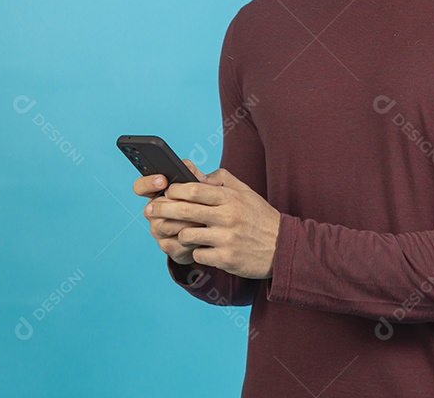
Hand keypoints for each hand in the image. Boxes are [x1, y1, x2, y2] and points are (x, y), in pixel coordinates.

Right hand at [133, 159, 208, 265]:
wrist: (214, 231)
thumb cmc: (207, 203)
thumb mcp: (206, 185)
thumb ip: (201, 175)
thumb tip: (198, 175)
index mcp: (158, 192)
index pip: (141, 186)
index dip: (148, 183)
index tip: (162, 181)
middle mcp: (153, 211)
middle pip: (157, 207)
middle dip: (178, 204)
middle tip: (195, 202)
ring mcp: (158, 229)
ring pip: (168, 225)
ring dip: (188, 221)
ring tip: (205, 217)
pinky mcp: (168, 246)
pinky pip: (178, 241)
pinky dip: (193, 236)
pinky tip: (204, 232)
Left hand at [146, 168, 279, 279]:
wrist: (283, 248)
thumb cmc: (260, 218)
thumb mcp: (245, 193)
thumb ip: (221, 180)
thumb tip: (196, 174)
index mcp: (231, 198)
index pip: (195, 190)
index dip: (174, 190)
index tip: (164, 192)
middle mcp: (228, 216)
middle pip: (185, 210)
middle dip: (162, 209)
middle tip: (150, 211)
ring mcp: (227, 239)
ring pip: (186, 234)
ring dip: (179, 234)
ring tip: (180, 233)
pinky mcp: (226, 259)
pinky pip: (197, 254)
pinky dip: (196, 252)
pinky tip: (201, 250)